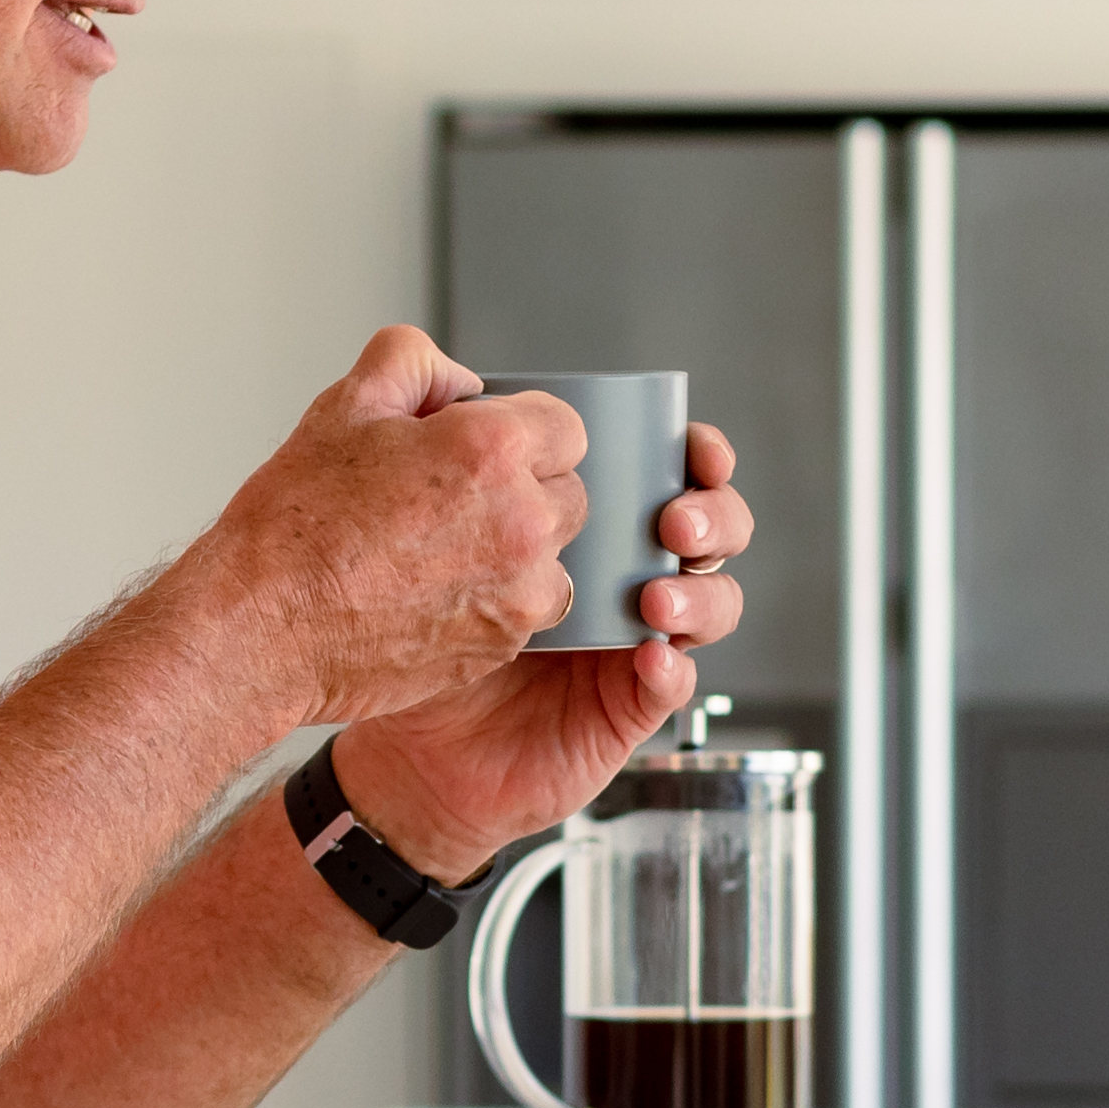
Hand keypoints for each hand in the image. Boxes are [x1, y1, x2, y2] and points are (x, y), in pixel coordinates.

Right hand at [141, 326, 595, 737]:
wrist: (264, 628)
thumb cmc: (294, 526)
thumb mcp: (345, 405)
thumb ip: (414, 363)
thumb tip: (460, 383)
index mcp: (490, 452)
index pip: (565, 426)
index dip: (522, 430)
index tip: (486, 445)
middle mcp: (520, 523)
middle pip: (568, 491)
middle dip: (525, 487)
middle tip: (452, 497)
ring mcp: (519, 592)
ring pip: (552, 556)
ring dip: (516, 548)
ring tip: (439, 549)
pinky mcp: (504, 645)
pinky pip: (528, 611)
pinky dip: (497, 599)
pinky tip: (433, 591)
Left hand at [307, 419, 755, 878]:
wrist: (395, 726)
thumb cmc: (410, 619)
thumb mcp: (419, 517)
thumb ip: (441, 443)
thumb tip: (464, 381)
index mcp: (595, 522)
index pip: (671, 474)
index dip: (697, 455)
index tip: (690, 445)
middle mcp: (626, 576)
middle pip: (712, 533)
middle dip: (713, 517)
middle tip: (672, 520)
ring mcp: (633, 642)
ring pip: (713, 607)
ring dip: (700, 594)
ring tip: (655, 598)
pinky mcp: (625, 708)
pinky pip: (673, 686)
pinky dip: (672, 670)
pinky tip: (649, 656)